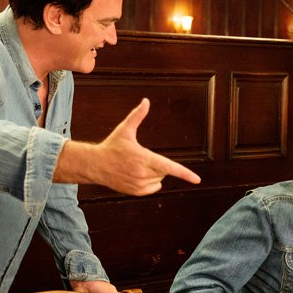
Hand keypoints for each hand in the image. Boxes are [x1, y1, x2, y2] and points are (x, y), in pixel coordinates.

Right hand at [54, 98, 200, 194]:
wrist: (96, 165)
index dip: (184, 173)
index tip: (197, 179)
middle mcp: (143, 173)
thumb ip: (137, 115)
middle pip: (164, 171)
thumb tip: (146, 100)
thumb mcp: (125, 129)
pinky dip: (151, 182)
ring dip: (155, 174)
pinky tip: (137, 175)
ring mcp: (139, 184)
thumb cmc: (112, 146)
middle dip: (158, 164)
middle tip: (141, 158)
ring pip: (160, 180)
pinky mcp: (136, 192)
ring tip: (136, 166)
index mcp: (143, 158)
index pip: (169, 167)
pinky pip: (154, 188)